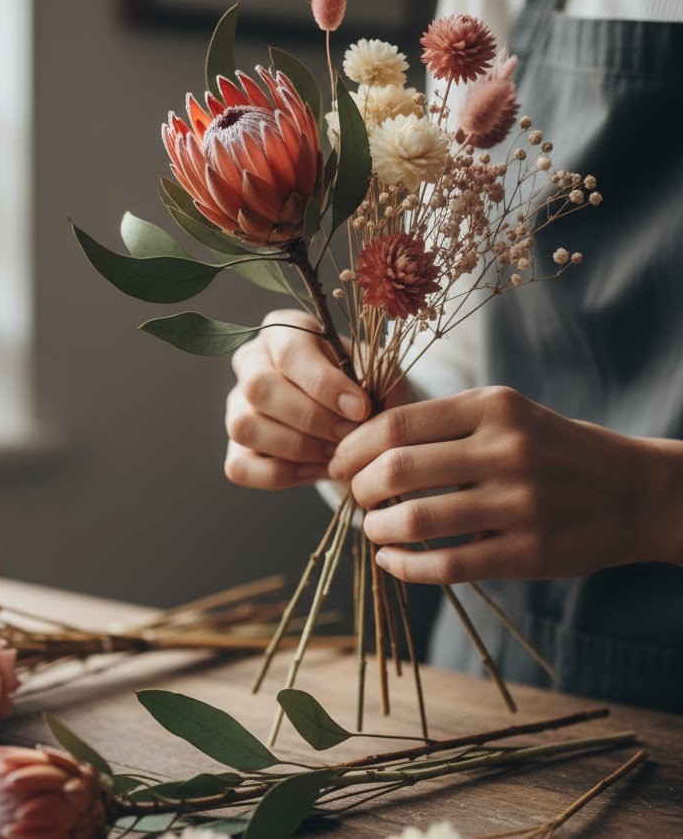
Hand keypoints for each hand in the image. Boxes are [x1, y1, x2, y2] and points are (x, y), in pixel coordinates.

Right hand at [224, 309, 371, 490]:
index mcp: (282, 331)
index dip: (325, 384)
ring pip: (244, 426)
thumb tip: (363, 412)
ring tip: (335, 454)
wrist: (349, 415)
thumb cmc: (360, 385)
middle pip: (259, 388)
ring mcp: (236, 405)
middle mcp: (250, 362)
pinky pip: (240, 466)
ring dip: (296, 447)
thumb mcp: (375, 371)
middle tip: (349, 435)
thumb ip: (375, 383)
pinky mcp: (233, 446)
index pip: (290, 353)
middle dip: (311, 419)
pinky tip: (315, 470)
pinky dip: (281, 475)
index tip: (360, 409)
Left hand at [329, 386, 682, 583]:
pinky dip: (403, 566)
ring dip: (376, 529)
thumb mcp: (504, 414)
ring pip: (415, 521)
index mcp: (492, 407)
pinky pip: (446, 565)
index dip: (353, 447)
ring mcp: (520, 504)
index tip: (339, 463)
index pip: (395, 424)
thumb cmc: (551, 449)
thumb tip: (361, 444)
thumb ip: (442, 424)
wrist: (635, 491)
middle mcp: (505, 450)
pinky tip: (390, 560)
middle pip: (395, 470)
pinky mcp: (529, 553)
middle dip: (358, 488)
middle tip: (356, 497)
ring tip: (373, 529)